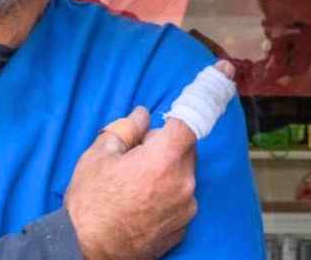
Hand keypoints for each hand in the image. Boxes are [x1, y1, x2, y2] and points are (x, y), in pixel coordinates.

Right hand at [63, 61, 234, 258]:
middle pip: (185, 147)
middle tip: (135, 155)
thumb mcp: (98, 157)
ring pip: (183, 173)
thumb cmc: (89, 205)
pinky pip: (182, 197)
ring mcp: (187, 207)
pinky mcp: (184, 227)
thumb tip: (143, 116)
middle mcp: (184, 181)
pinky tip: (140, 203)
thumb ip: (126, 130)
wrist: (85, 252)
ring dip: (166, 170)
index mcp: (164, 158)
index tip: (225, 69)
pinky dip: (167, 193)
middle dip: (166, 143)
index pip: (195, 115)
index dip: (210, 89)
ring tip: (133, 186)